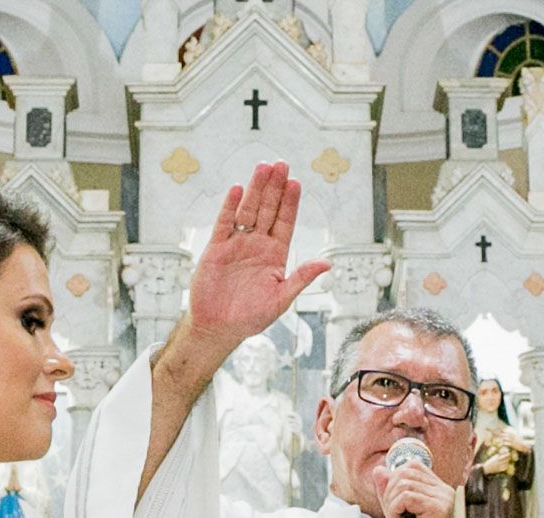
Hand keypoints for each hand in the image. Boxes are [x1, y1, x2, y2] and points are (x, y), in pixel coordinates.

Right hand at [165, 163, 330, 375]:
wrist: (219, 327)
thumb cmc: (251, 317)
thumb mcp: (282, 299)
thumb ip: (302, 278)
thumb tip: (327, 263)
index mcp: (275, 255)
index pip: (285, 222)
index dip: (290, 203)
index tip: (296, 182)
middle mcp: (257, 245)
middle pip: (267, 209)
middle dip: (274, 187)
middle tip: (281, 164)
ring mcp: (237, 244)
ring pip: (248, 210)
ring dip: (255, 189)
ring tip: (263, 167)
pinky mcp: (216, 248)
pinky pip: (224, 223)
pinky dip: (230, 206)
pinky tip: (237, 189)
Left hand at [376, 456, 455, 517]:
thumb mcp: (396, 513)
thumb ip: (389, 491)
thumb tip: (379, 470)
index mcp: (438, 489)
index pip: (412, 466)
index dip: (394, 481)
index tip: (393, 505)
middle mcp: (445, 491)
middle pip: (405, 473)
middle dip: (390, 493)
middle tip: (394, 517)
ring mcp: (444, 500)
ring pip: (403, 485)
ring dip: (392, 506)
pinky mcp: (439, 510)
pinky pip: (406, 498)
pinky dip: (395, 512)